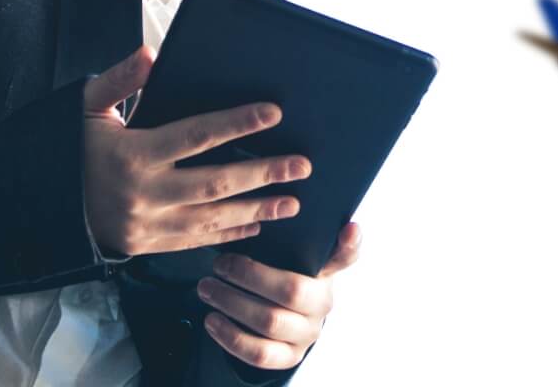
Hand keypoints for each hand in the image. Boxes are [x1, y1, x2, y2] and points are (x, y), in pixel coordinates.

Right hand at [82, 45, 311, 255]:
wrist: (42, 205)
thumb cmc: (71, 147)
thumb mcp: (87, 107)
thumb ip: (120, 79)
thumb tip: (150, 54)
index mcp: (133, 153)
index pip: (196, 135)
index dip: (238, 123)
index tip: (274, 113)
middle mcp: (145, 192)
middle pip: (216, 182)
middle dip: (264, 173)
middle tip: (302, 165)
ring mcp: (148, 225)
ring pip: (213, 218)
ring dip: (258, 210)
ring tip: (294, 201)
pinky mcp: (148, 246)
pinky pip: (197, 242)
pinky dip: (230, 234)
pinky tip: (259, 226)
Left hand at [196, 222, 362, 369]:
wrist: (283, 322)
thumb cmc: (280, 276)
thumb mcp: (288, 255)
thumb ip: (288, 234)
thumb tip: (274, 200)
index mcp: (326, 272)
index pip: (346, 255)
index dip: (351, 243)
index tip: (350, 227)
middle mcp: (323, 303)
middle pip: (292, 290)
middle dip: (248, 275)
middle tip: (218, 265)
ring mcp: (308, 333)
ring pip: (270, 321)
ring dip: (231, 303)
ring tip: (206, 288)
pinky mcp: (290, 357)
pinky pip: (260, 354)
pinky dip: (231, 337)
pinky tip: (212, 320)